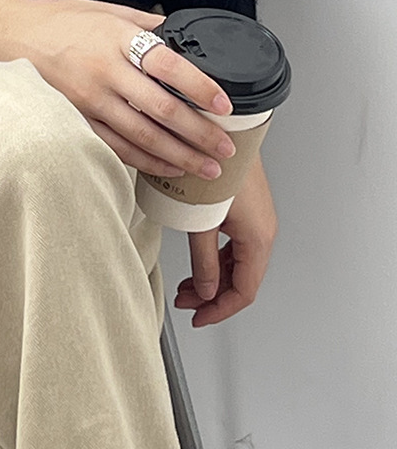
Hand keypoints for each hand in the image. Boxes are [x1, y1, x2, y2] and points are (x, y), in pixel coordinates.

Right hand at [0, 0, 237, 181]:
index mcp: (116, 38)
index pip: (168, 64)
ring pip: (141, 135)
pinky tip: (166, 167)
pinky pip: (115, 146)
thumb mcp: (104, 9)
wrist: (5, 34)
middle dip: (199, 133)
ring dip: (178, 155)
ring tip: (206, 169)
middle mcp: (104, 70)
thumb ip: (143, 23)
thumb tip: (181, 35)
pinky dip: (144, 160)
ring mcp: (87, 99)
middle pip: (161, 108)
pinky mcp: (74, 118)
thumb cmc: (56, 20)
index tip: (225, 104)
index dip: (199, 86)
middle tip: (226, 149)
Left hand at [174, 153, 277, 325]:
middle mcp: (263, 230)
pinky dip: (217, 257)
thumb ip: (204, 261)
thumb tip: (205, 291)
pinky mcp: (247, 207)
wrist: (224, 131)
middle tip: (185, 301)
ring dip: (213, 276)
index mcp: (258, 238)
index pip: (244, 291)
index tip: (199, 317)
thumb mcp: (202, 221)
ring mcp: (256, 218)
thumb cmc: (218, 166)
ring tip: (187, 283)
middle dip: (212, 295)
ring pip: (238, 261)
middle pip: (241, 278)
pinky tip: (199, 257)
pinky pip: (235, 244)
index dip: (220, 310)